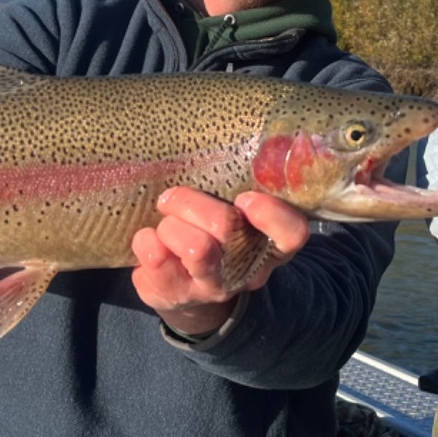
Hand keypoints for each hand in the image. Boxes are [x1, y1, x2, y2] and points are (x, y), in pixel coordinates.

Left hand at [130, 187, 311, 337]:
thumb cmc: (212, 237)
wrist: (187, 292)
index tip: (245, 198)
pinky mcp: (173, 294)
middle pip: (227, 226)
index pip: (292, 233)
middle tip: (173, 197)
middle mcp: (244, 270)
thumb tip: (215, 142)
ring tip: (164, 223)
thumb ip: (236, 188)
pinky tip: (148, 240)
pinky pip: (155, 257)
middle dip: (192, 202)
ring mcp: (210, 286)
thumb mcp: (233, 216)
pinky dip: (145, 239)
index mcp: (269, 245)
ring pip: (195, 247)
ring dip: (171, 224)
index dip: (271, 214)